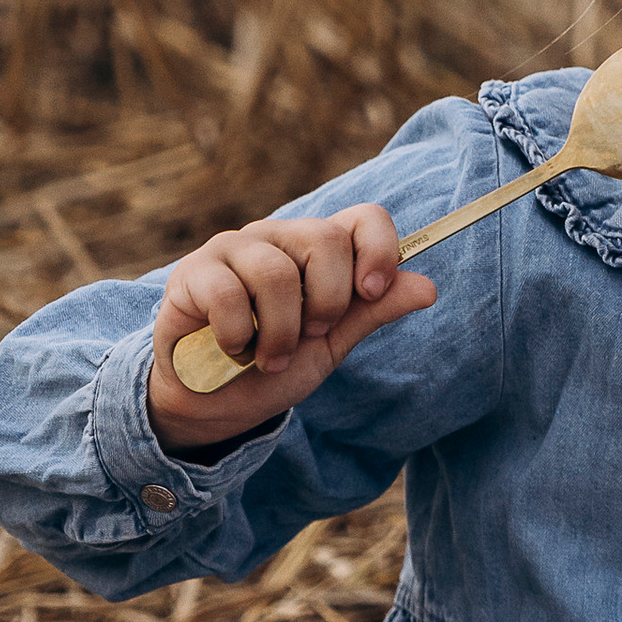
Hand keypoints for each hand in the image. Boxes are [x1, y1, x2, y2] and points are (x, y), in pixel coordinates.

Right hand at [147, 205, 435, 452]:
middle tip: (310, 336)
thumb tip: (428, 288)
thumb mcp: (332, 345)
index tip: (371, 294)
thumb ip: (372, 312)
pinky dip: (239, 336)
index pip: (364, 218)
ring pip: (276, 273)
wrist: (213, 403)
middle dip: (327, 302)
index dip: (379, 251)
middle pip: (325, 240)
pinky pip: (229, 295)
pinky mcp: (194, 272)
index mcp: (318, 249)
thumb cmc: (273, 366)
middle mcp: (278, 237)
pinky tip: (233, 351)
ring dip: (280, 333)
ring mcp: (234, 249)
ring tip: (269, 358)